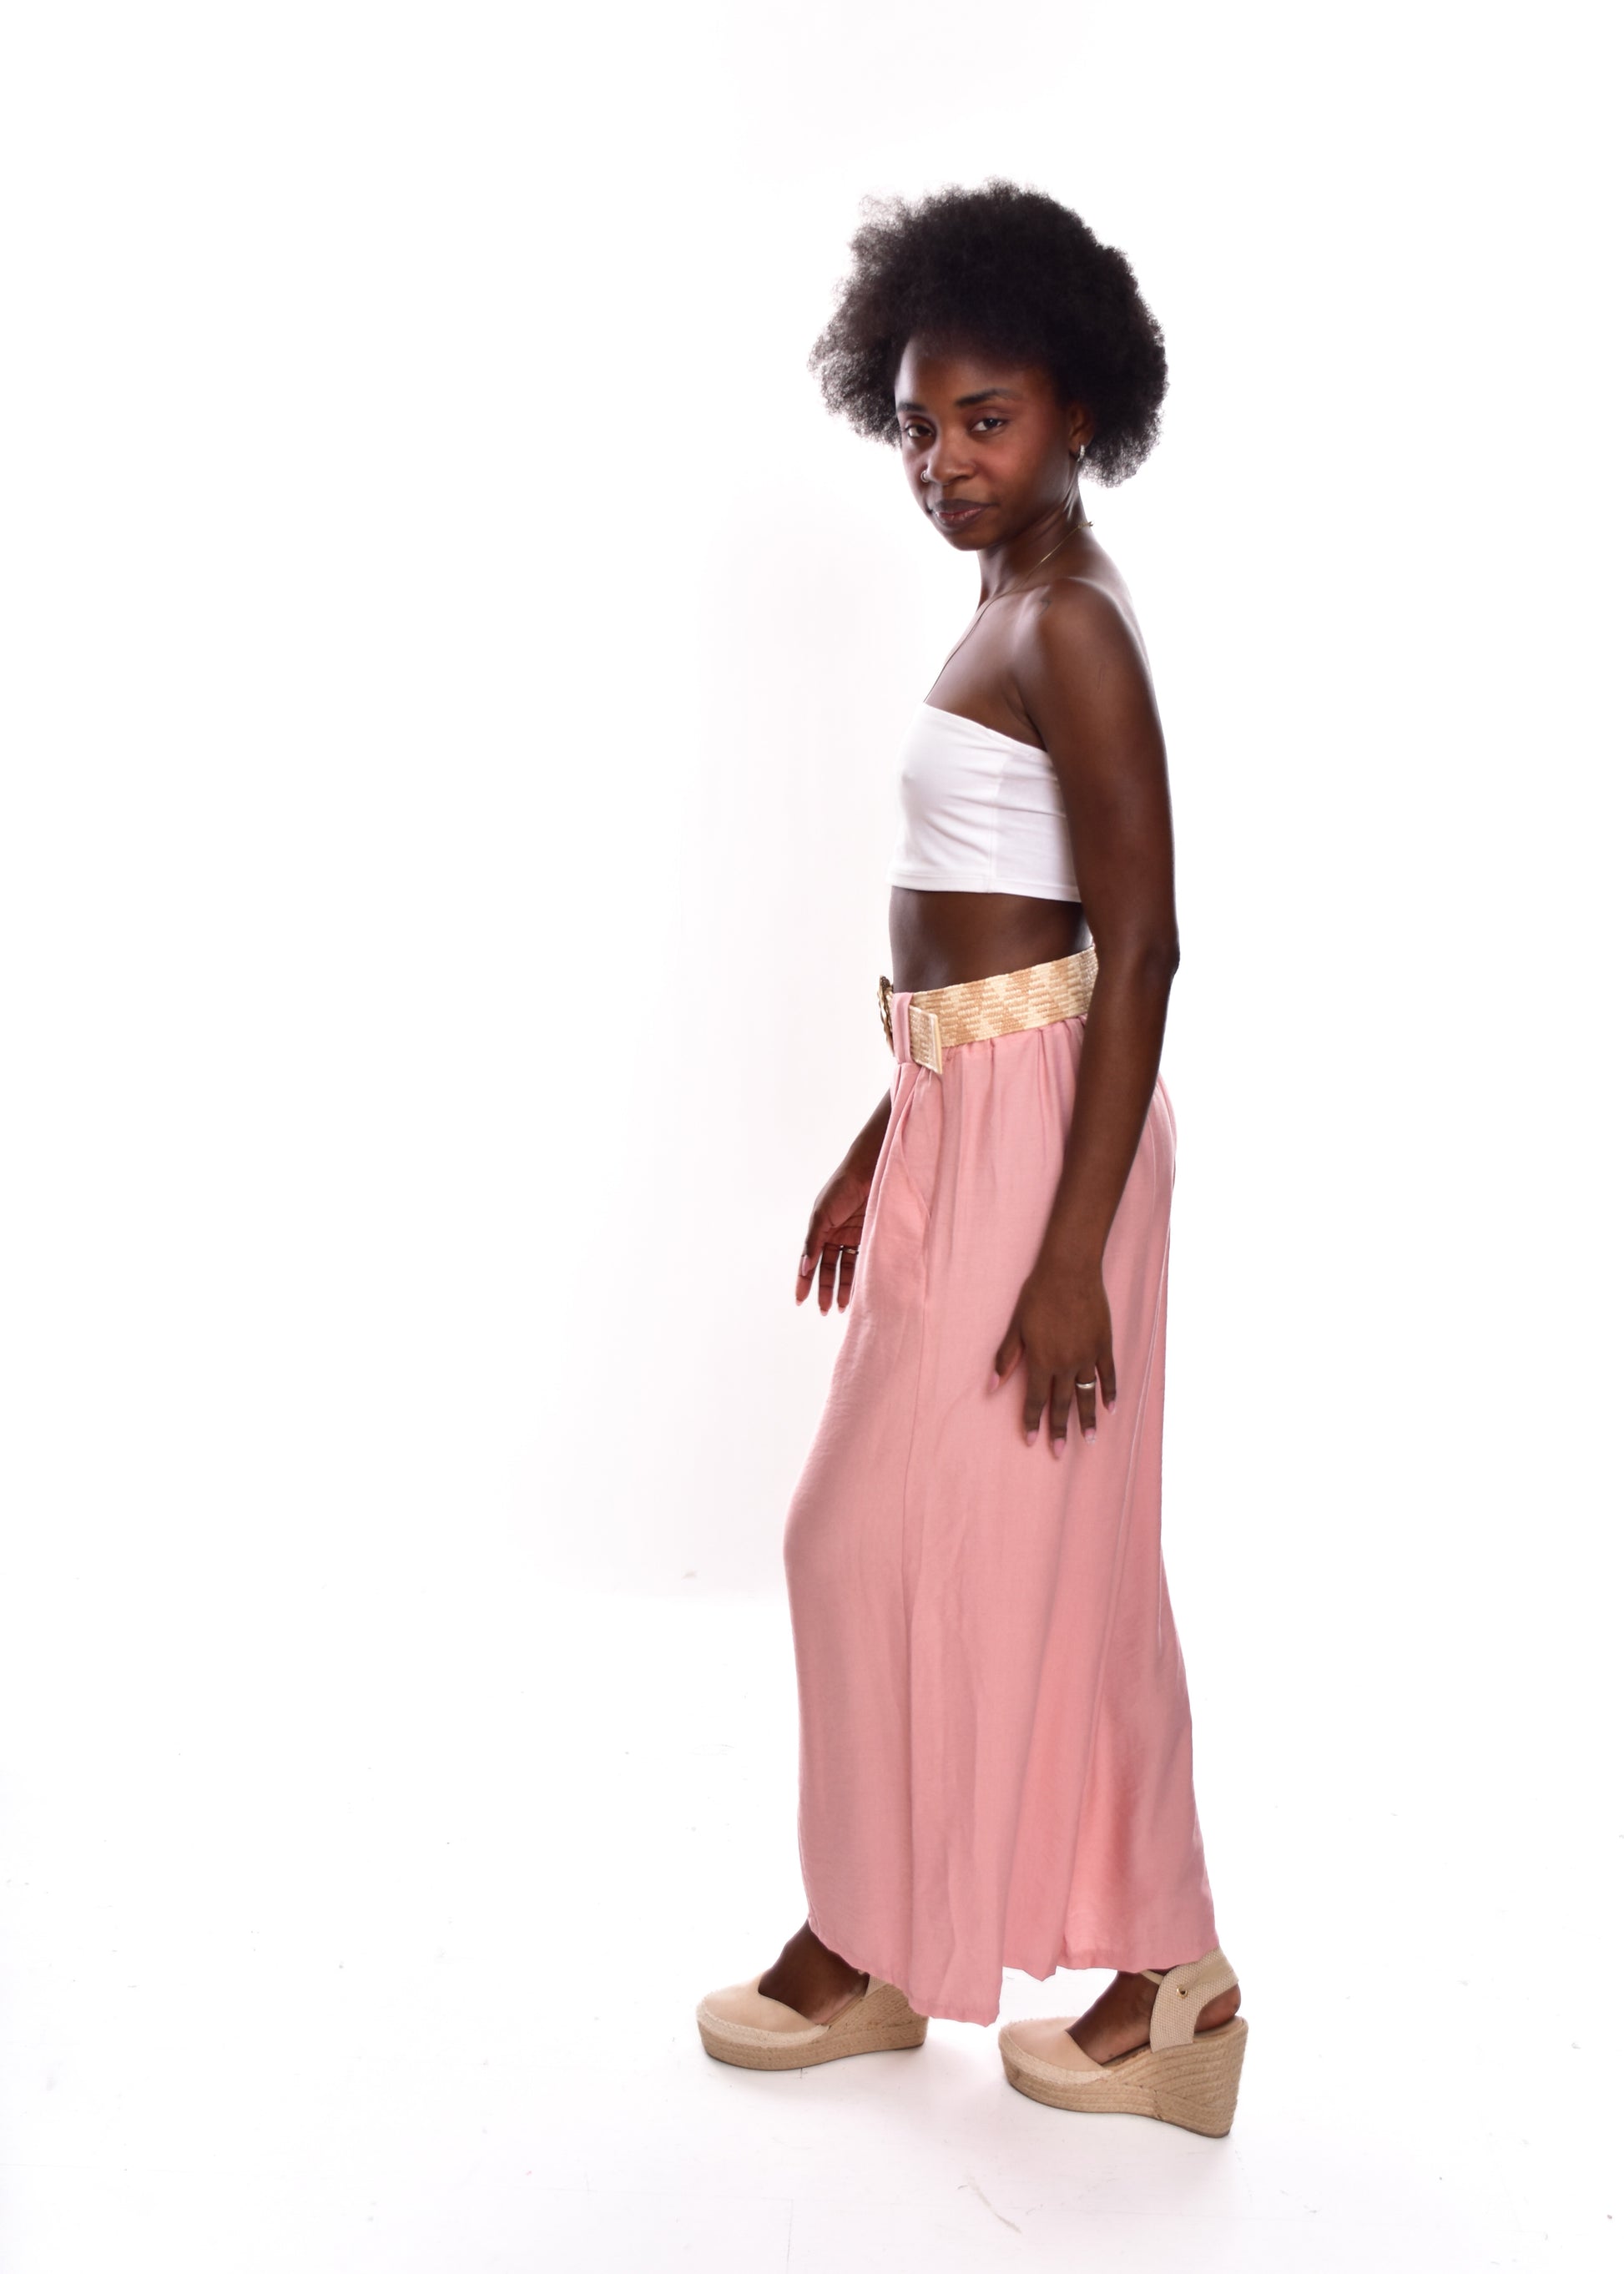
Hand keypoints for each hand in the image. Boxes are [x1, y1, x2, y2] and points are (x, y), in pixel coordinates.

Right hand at [796, 1150, 875, 1314]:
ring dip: (843, 1288)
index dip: (804, 1281)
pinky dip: (860, 1277)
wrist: (872, 1170)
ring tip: (842, 1308)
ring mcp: (853, 1237)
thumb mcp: (822, 1216)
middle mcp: (835, 1235)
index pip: (809, 1261)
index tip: (800, 1301)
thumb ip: (812, 1243)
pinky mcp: (870, 1237)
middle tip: (825, 1311)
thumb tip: (803, 1269)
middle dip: (825, 1290)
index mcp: (819, 1229)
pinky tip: (859, 1292)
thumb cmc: (842, 1188)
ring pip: (846, 1268)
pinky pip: (863, 1262)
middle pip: (828, 1269)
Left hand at [992, 1254, 1117, 1455]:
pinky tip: (1110, 1408)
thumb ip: (1006, 1358)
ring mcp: (1087, 1355)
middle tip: (1059, 1453)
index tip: (1032, 1441)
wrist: (1070, 1271)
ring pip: (1087, 1394)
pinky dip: (1110, 1392)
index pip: (1035, 1399)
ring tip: (1089, 1439)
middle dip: (1059, 1429)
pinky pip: (1108, 1375)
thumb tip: (990, 1387)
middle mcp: (1066, 1363)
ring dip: (1087, 1418)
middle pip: (1062, 1403)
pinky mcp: (1103, 1345)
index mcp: (1041, 1360)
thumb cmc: (1038, 1295)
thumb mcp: (1016, 1326)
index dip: (1032, 1421)